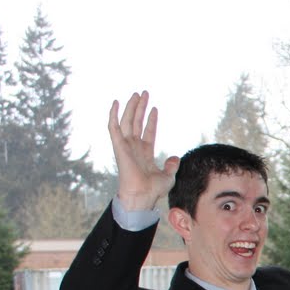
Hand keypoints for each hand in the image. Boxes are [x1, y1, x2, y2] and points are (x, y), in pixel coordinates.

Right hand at [109, 92, 178, 212]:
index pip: (148, 132)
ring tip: (137, 94)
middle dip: (140, 108)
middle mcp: (134, 147)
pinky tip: (116, 103)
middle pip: (137, 122)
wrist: (142, 195)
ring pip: (127, 121)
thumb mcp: (168, 176)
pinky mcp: (119, 146)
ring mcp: (126, 146)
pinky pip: (113, 127)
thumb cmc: (153, 190)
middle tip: (144, 93)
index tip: (154, 108)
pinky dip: (113, 115)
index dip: (151, 120)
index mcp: (145, 153)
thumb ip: (171, 166)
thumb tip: (175, 158)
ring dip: (131, 107)